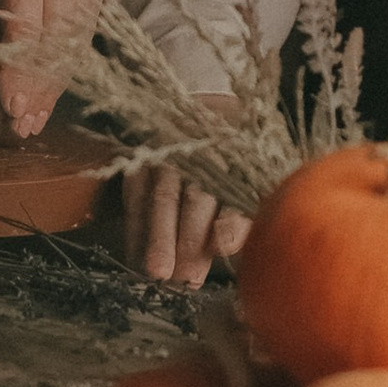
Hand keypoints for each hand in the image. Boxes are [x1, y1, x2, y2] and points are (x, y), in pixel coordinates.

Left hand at [0, 0, 103, 138]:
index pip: (27, 31)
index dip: (20, 74)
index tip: (10, 110)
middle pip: (55, 42)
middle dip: (38, 89)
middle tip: (22, 125)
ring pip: (72, 44)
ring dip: (53, 87)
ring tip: (34, 121)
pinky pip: (80, 37)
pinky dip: (62, 70)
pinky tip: (47, 99)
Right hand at [122, 99, 250, 284]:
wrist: (204, 108)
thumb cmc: (235, 158)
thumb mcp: (253, 177)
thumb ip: (246, 214)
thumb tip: (231, 248)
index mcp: (240, 159)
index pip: (237, 193)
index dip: (231, 221)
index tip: (225, 246)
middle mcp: (204, 155)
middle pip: (196, 198)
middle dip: (189, 240)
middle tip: (186, 278)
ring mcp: (169, 155)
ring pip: (162, 197)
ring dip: (158, 237)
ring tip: (157, 272)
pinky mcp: (142, 159)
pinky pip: (135, 196)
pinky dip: (134, 228)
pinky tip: (135, 258)